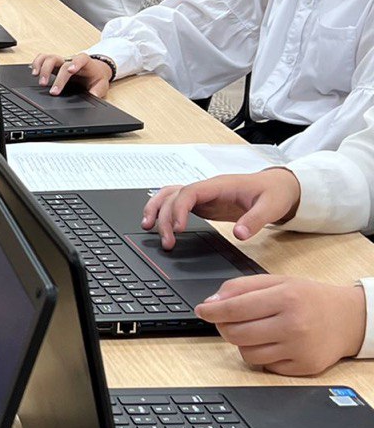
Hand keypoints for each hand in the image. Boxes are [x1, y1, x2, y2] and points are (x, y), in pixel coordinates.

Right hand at [29, 52, 111, 96]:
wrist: (94, 71)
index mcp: (85, 62)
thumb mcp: (101, 85)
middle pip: (58, 60)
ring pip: (48, 57)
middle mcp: (70, 60)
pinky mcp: (54, 65)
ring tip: (38, 79)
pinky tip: (34, 73)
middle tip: (51, 90)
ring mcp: (61, 61)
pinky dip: (36, 64)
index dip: (75, 63)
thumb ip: (98, 91)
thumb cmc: (96, 77)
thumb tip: (93, 95)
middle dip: (52, 73)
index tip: (70, 71)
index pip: (80, 59)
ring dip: (41, 67)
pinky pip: (43, 59)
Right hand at [141, 169, 301, 249]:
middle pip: (174, 197)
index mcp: (219, 185)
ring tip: (147, 227)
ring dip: (156, 210)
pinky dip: (163, 210)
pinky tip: (157, 222)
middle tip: (167, 242)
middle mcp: (206, 188)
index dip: (179, 209)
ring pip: (169, 196)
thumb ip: (255, 221)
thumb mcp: (271, 207)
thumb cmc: (274, 193)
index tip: (178, 229)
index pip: (189, 192)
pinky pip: (175, 202)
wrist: (279, 187)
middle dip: (165, 218)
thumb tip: (238, 234)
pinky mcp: (202, 204)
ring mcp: (203, 195)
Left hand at [196, 275, 366, 375]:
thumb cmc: (309, 298)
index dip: (212, 311)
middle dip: (223, 327)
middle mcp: (294, 325)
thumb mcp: (277, 281)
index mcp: (286, 298)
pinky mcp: (304, 368)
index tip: (201, 311)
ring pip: (247, 354)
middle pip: (236, 334)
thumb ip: (241, 287)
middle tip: (227, 321)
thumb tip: (211, 303)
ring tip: (255, 330)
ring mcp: (299, 350)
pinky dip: (261, 356)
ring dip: (242, 343)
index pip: (235, 308)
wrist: (349, 318)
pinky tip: (274, 343)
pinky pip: (265, 367)